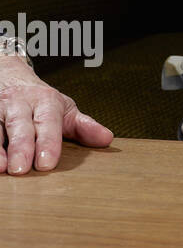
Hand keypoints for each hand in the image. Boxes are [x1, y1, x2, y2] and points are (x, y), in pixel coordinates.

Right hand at [0, 59, 113, 173]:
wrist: (10, 78)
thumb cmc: (40, 102)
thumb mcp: (64, 110)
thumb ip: (84, 126)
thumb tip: (107, 139)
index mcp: (45, 101)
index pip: (48, 121)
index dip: (48, 142)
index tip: (47, 163)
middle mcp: (19, 103)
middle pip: (19, 124)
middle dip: (21, 147)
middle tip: (22, 169)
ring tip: (1, 168)